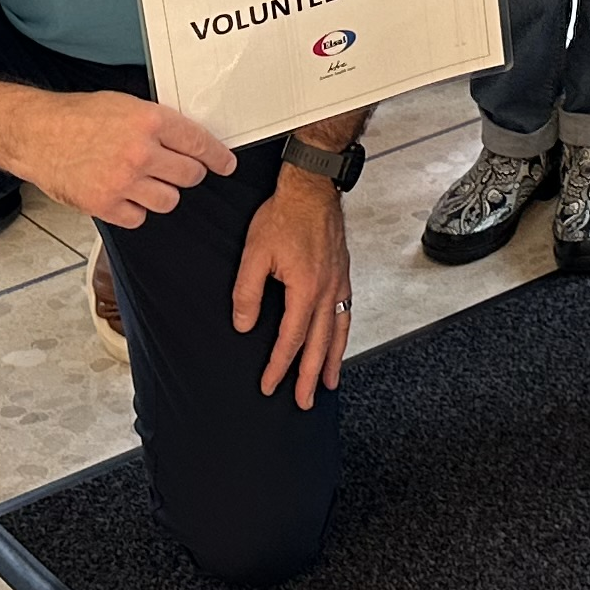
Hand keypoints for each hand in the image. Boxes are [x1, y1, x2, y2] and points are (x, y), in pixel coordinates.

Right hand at [14, 88, 234, 225]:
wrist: (35, 134)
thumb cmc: (77, 116)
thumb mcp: (124, 105)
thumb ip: (156, 122)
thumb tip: (186, 139)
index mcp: (149, 121)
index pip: (199, 142)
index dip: (217, 156)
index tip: (226, 164)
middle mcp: (141, 152)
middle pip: (190, 176)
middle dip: (188, 174)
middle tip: (177, 170)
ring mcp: (123, 181)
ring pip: (169, 200)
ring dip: (162, 193)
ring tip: (143, 181)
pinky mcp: (105, 204)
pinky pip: (139, 217)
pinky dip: (134, 209)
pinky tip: (122, 194)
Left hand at [231, 166, 353, 403]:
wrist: (312, 187)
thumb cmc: (283, 216)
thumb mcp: (254, 254)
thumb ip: (248, 293)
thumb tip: (243, 325)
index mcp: (304, 289)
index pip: (290, 339)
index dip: (279, 366)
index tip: (269, 385)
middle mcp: (326, 290)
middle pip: (319, 344)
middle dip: (309, 376)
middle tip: (303, 401)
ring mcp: (338, 282)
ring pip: (337, 331)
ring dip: (331, 360)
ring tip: (327, 383)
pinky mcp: (343, 274)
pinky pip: (345, 312)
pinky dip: (342, 333)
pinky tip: (338, 341)